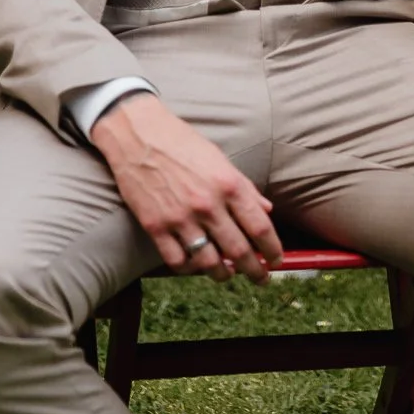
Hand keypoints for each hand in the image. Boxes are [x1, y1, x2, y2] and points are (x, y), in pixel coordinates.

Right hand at [90, 93, 283, 283]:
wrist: (137, 134)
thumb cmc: (181, 142)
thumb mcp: (220, 159)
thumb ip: (244, 187)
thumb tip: (266, 210)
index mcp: (229, 184)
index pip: (260, 227)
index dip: (272, 250)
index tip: (276, 261)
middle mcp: (208, 204)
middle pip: (239, 251)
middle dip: (254, 271)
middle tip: (260, 278)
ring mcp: (180, 218)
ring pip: (209, 263)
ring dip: (223, 274)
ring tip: (228, 274)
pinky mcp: (155, 227)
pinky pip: (177, 261)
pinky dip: (190, 269)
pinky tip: (196, 265)